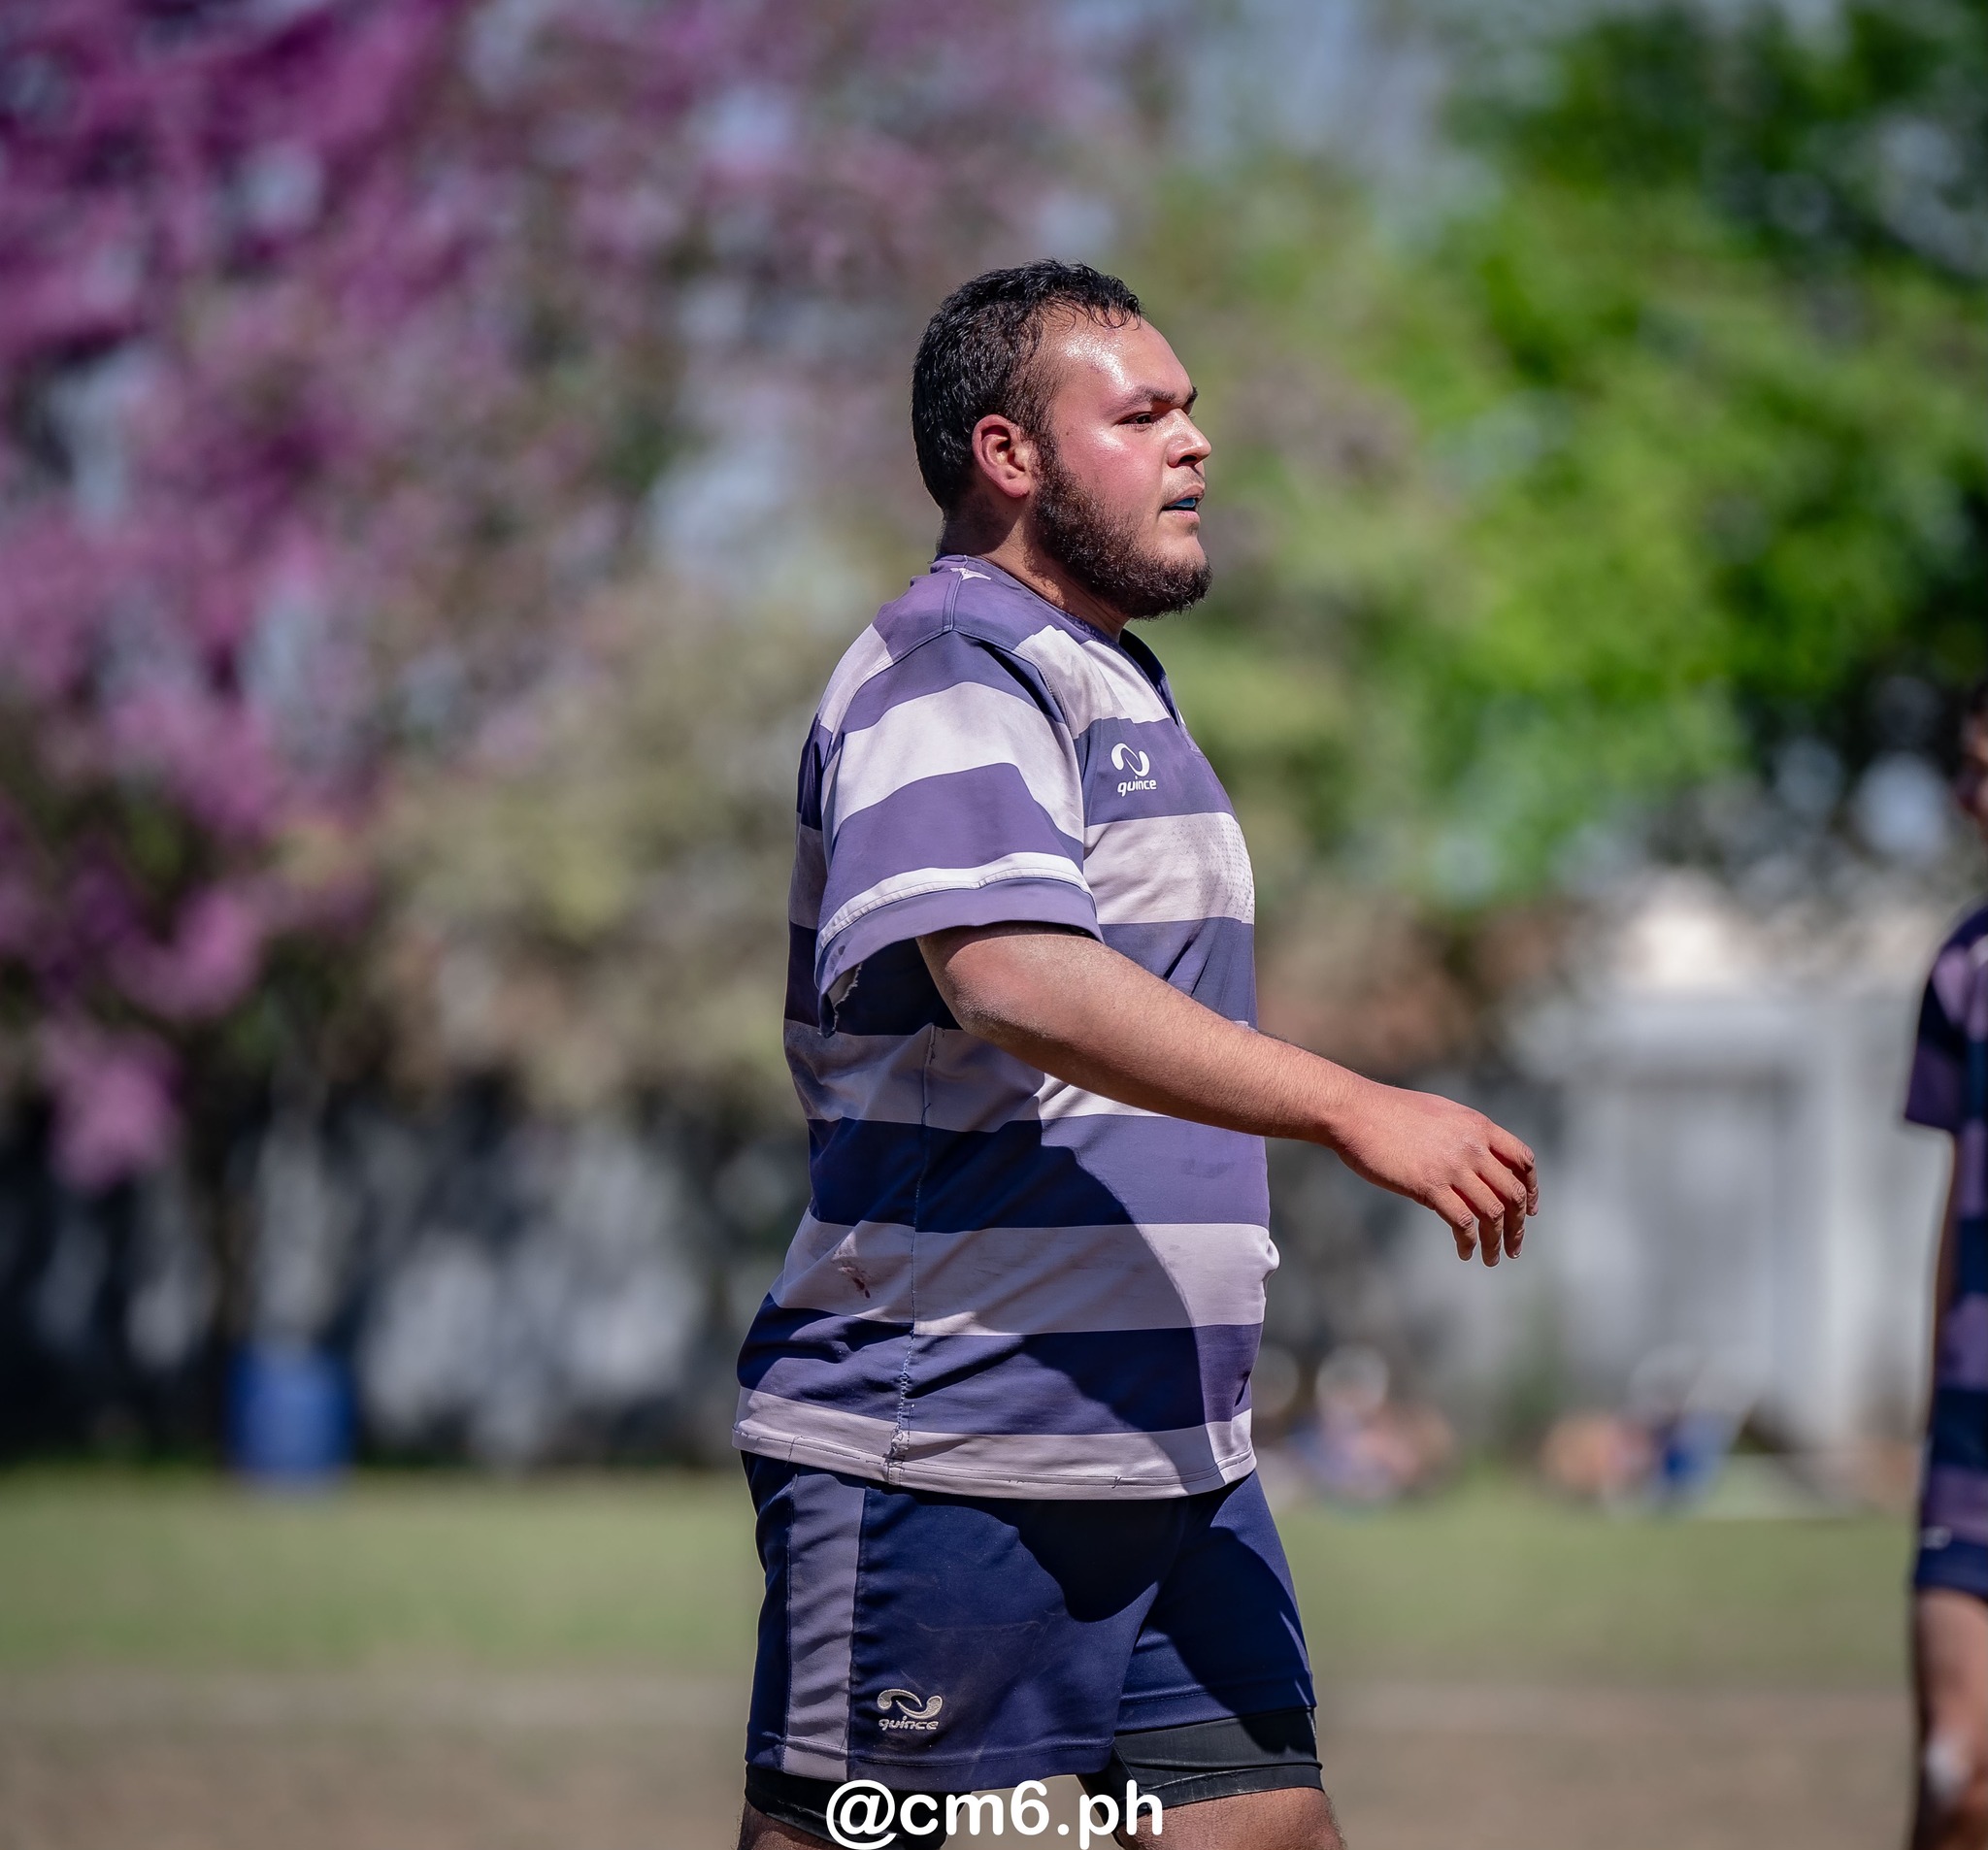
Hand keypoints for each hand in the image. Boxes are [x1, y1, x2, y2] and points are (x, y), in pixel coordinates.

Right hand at [1325, 1076, 1537, 1266]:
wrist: (1354, 1111)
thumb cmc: (1387, 1111)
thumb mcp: (1438, 1113)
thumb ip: (1462, 1135)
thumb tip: (1472, 1160)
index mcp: (1477, 1126)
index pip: (1523, 1160)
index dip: (1531, 1189)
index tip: (1528, 1211)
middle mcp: (1472, 1146)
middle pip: (1513, 1193)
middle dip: (1518, 1225)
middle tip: (1514, 1246)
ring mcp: (1452, 1167)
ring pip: (1492, 1213)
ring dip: (1496, 1241)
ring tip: (1491, 1258)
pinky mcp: (1429, 1185)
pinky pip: (1462, 1222)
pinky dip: (1469, 1242)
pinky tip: (1464, 1252)